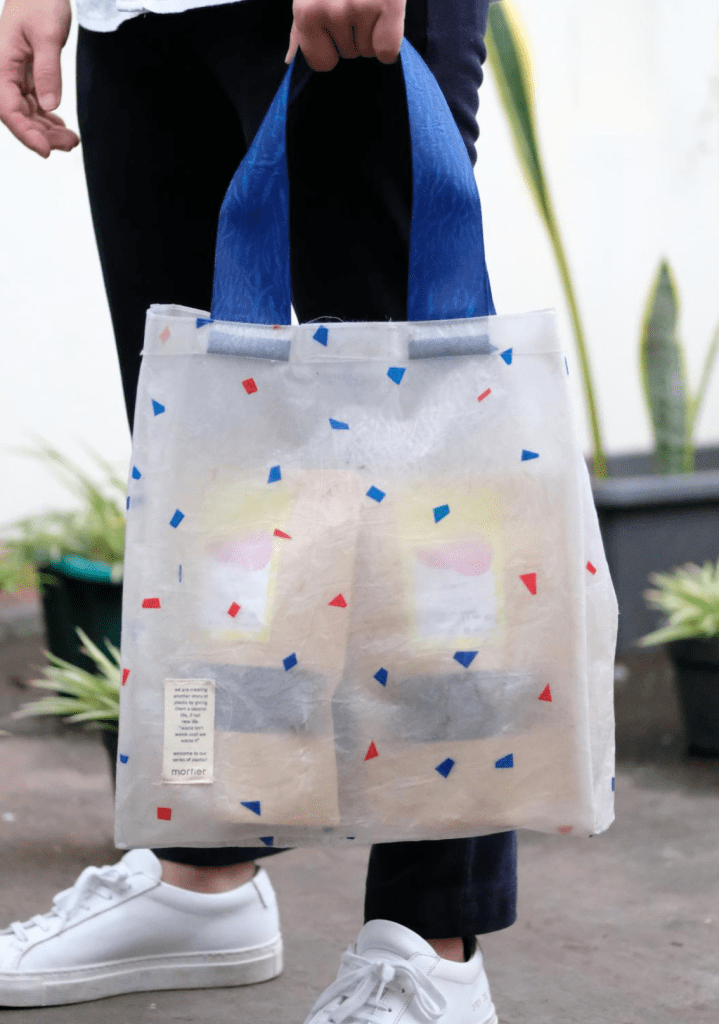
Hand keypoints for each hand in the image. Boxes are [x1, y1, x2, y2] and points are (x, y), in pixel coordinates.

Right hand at [0, 0, 78, 157]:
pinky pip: (33, 105)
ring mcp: (14, 77)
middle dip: (42, 135)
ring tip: (72, 139)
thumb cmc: (39, 3)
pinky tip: (62, 128)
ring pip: (27, 114)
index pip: (8, 110)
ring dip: (47, 131)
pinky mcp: (25, 77)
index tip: (46, 151)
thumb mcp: (47, 35)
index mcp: (0, 66)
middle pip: (18, 116)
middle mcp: (3, 74)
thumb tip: (49, 105)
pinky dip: (47, 119)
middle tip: (71, 143)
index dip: (26, 134)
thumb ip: (48, 71)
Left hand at [284, 0, 406, 71]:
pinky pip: (387, 51)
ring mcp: (359, 7)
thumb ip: (301, 29)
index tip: (334, 25)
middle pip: (348, 55)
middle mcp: (329, 11)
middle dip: (353, 34)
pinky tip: (385, 14)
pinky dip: (390, 40)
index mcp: (306, 12)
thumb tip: (290, 61)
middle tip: (355, 1)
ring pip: (369, 51)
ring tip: (369, 1)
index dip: (331, 47)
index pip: (321, 63)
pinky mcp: (388, 4)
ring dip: (372, 32)